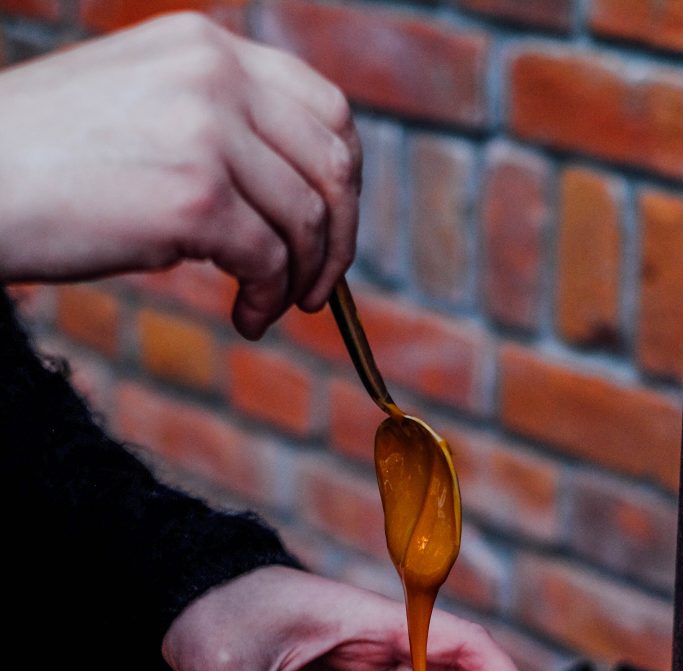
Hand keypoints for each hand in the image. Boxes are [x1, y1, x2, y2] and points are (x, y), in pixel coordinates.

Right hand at [0, 14, 359, 336]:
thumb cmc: (48, 163)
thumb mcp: (143, 107)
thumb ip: (215, 125)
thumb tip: (291, 195)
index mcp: (206, 48)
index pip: (325, 106)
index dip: (344, 179)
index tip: (331, 227)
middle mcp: (215, 76)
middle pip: (334, 163)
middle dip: (339, 237)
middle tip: (315, 287)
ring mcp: (208, 132)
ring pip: (308, 220)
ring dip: (300, 280)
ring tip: (266, 309)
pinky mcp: (196, 197)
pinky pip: (270, 261)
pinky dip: (267, 301)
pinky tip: (244, 319)